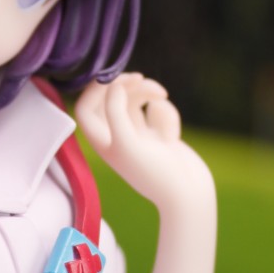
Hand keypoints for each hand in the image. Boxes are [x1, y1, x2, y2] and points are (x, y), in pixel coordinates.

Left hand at [75, 74, 213, 214]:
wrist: (188, 193)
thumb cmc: (155, 173)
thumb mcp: (128, 143)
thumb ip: (115, 111)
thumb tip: (114, 86)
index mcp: (101, 142)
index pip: (85, 108)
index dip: (95, 89)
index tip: (114, 78)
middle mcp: (116, 137)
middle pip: (110, 97)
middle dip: (126, 84)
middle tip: (140, 78)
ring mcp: (137, 135)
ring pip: (135, 98)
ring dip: (148, 92)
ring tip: (163, 95)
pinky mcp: (157, 133)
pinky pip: (157, 110)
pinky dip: (166, 114)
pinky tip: (171, 135)